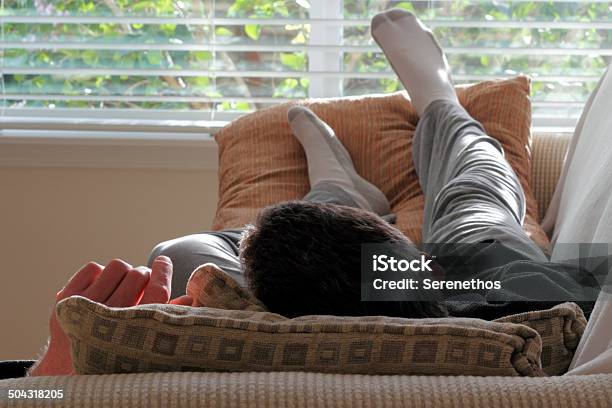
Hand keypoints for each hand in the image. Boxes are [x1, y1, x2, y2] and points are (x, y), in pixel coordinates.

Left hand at [30, 256, 191, 375]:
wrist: (70, 366)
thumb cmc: (117, 348)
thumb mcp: (145, 339)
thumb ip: (168, 317)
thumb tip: (190, 297)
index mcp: (134, 329)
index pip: (155, 290)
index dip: (162, 271)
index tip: (163, 262)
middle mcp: (108, 317)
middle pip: (138, 275)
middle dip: (143, 275)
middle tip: (142, 284)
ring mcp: (84, 306)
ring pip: (118, 267)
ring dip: (124, 273)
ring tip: (123, 287)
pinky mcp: (66, 298)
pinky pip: (94, 268)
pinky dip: (101, 273)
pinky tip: (103, 288)